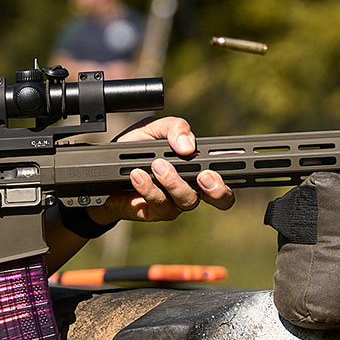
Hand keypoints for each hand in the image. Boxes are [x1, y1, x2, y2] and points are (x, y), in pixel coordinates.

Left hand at [88, 117, 234, 224]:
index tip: (229, 161)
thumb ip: (173, 127)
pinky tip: (137, 175)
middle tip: (203, 175)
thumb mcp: (152, 129)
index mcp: (197, 166)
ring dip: (174, 182)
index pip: (226, 172)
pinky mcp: (156, 212)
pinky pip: (159, 203)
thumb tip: (187, 145)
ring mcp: (176, 202)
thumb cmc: (134, 149)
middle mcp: (192, 187)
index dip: (234, 171)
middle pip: (221, 199)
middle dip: (217, 189)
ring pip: (188, 200)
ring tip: (156, 165)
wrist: (104, 169)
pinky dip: (148, 187)